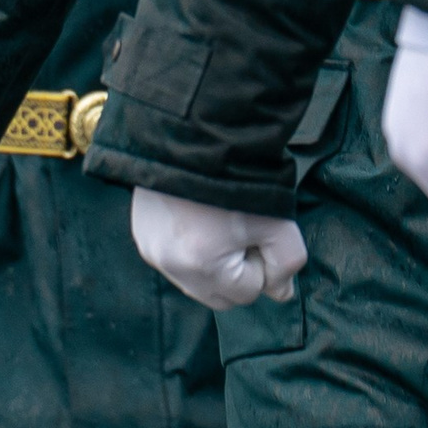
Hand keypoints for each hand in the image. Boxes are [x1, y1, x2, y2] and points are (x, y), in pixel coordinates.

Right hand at [130, 187, 308, 308]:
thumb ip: (286, 264)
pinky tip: (200, 219)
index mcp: (201, 265)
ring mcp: (150, 248)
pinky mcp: (141, 232)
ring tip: (221, 223)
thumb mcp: (277, 222)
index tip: (260, 231)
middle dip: (239, 272)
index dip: (263, 263)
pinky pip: (174, 259)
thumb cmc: (240, 177)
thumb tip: (281, 294)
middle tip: (244, 232)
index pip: (248, 293)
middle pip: (218, 295)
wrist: (196, 132)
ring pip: (195, 280)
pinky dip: (192, 249)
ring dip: (215, 263)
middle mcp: (168, 264)